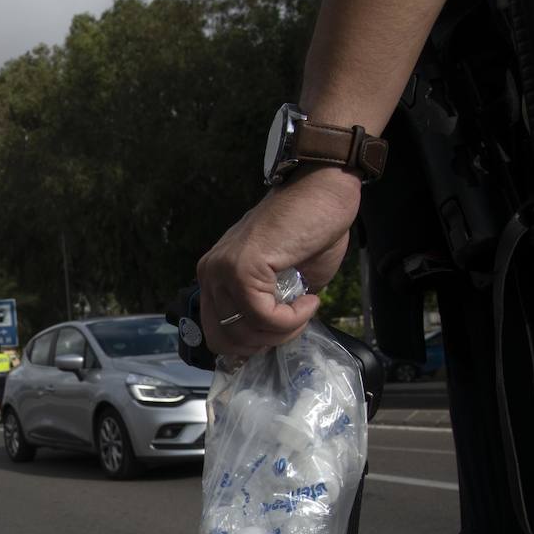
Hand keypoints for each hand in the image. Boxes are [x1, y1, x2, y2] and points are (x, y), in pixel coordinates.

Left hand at [196, 167, 360, 356]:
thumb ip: (268, 307)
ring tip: (306, 308)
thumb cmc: (311, 228)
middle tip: (295, 323)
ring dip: (282, 331)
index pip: (216, 333)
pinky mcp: (241, 268)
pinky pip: (261, 316)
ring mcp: (222, 270)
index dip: (251, 344)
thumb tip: (269, 337)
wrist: (324, 189)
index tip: (282, 330)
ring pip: (242, 332)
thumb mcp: (285, 281)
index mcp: (215, 276)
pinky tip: (309, 301)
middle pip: (223, 340)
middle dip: (264, 343)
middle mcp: (210, 273)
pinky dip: (290, 319)